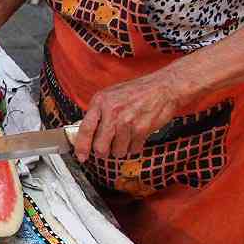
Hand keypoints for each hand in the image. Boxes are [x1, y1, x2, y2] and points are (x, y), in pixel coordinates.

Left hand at [75, 67, 192, 160]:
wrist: (162, 87)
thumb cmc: (136, 92)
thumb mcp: (110, 95)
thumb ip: (98, 112)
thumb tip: (88, 133)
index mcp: (100, 101)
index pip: (85, 129)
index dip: (81, 146)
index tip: (81, 156)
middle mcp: (112, 111)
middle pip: (100, 146)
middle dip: (103, 152)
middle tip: (106, 149)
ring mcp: (127, 121)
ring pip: (117, 151)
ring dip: (121, 149)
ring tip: (125, 137)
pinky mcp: (141, 129)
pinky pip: (133, 149)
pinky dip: (134, 147)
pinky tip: (136, 136)